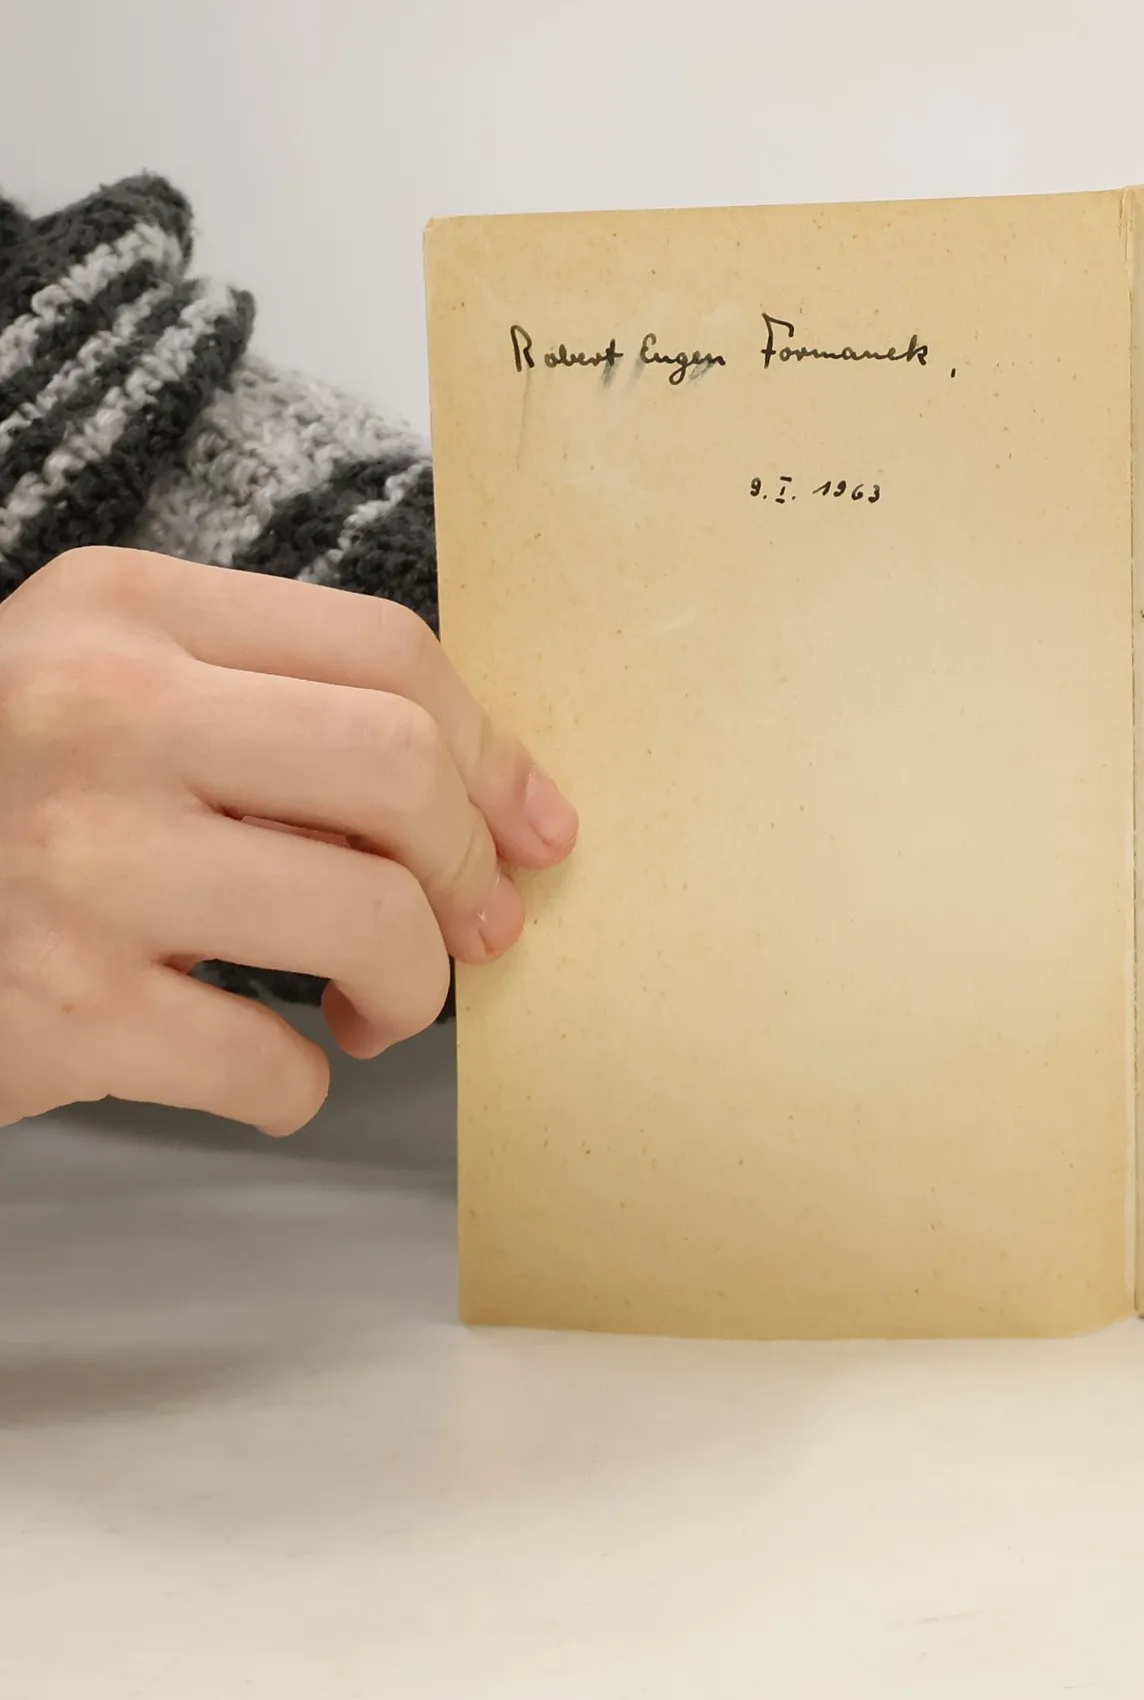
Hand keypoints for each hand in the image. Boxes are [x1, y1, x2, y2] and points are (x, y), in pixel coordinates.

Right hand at [0, 549, 575, 1131]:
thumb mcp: (107, 701)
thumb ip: (274, 722)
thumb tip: (495, 810)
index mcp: (124, 613)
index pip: (388, 650)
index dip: (492, 752)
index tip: (532, 828)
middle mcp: (96, 713)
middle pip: (397, 765)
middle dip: (469, 866)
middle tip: (474, 929)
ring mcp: (70, 860)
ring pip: (367, 916)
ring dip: (412, 987)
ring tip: (371, 1007)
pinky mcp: (54, 1009)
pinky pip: (271, 1063)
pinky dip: (302, 1085)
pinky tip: (268, 1067)